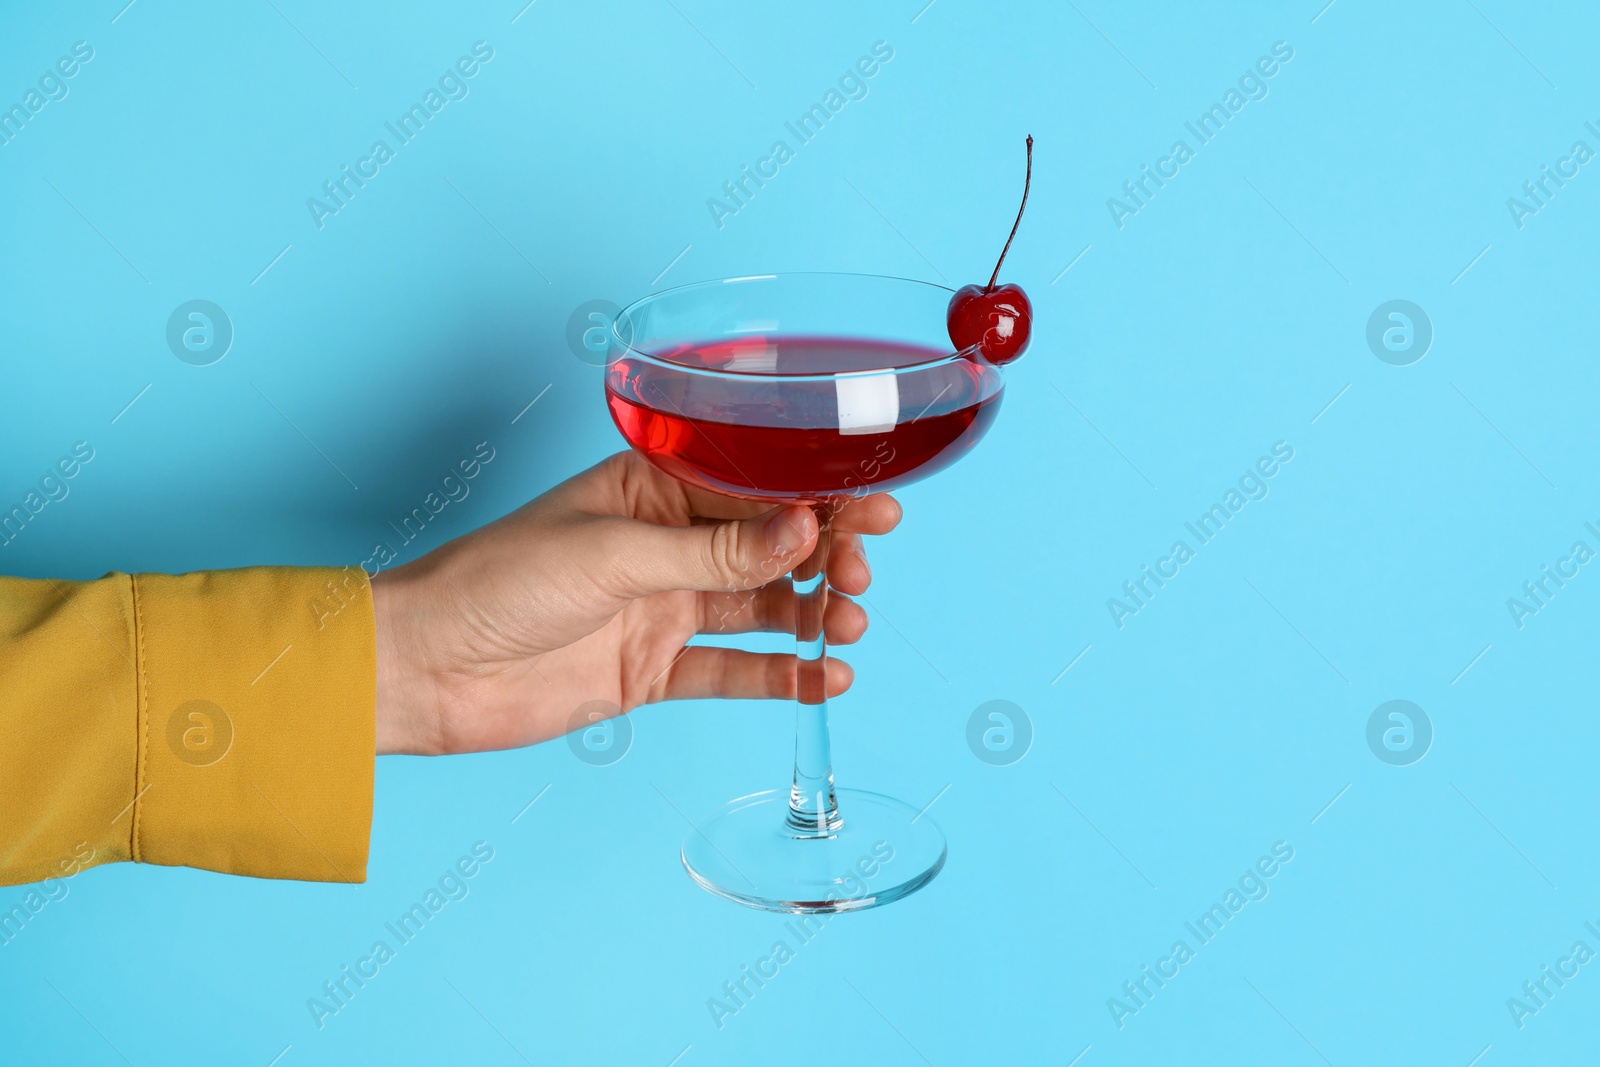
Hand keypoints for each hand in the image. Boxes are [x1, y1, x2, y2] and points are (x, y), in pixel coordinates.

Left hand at [370, 450, 902, 755]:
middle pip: (769, 545)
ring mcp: (663, 607)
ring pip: (760, 606)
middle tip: (859, 573)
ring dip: (811, 614)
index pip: (753, 484)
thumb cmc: (497, 582)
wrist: (427, 669)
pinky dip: (779, 675)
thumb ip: (711, 551)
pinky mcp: (654, 669)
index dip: (817, 496)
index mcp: (652, 488)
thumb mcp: (613, 555)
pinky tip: (823, 676)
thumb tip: (801, 532)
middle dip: (824, 555)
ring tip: (849, 625)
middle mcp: (666, 544)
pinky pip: (732, 670)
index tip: (873, 506)